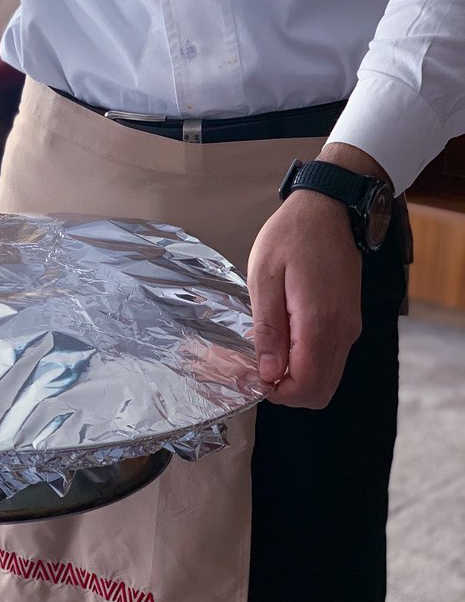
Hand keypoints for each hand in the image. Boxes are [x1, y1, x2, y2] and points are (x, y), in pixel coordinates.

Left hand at [246, 189, 361, 407]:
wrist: (329, 209)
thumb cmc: (292, 236)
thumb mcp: (265, 276)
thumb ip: (267, 327)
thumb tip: (267, 372)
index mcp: (318, 322)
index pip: (304, 385)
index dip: (276, 392)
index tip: (250, 375)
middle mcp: (342, 332)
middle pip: (319, 392)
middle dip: (286, 391)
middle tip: (257, 369)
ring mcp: (350, 328)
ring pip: (328, 379)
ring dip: (298, 379)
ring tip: (268, 354)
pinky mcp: (350, 321)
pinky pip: (333, 360)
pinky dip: (310, 365)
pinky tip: (286, 342)